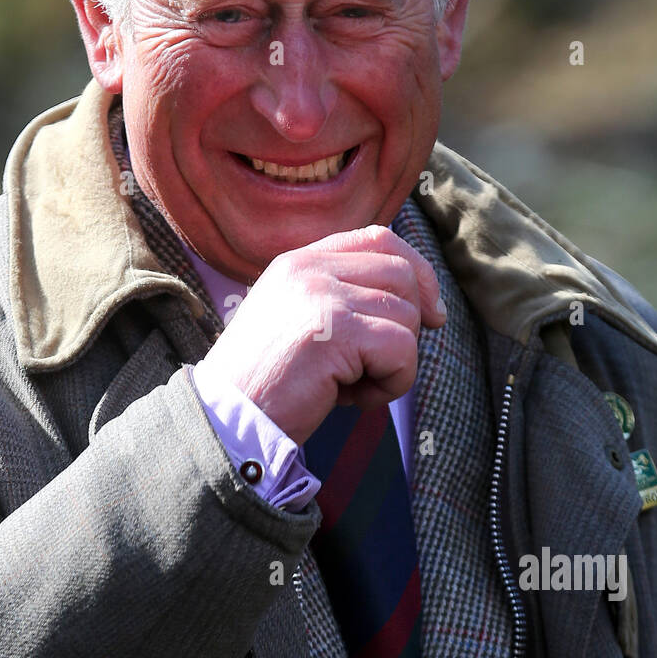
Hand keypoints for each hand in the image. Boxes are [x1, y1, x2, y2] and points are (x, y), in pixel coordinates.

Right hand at [196, 225, 446, 446]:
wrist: (226, 419)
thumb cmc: (267, 383)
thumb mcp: (300, 323)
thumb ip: (343, 298)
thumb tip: (421, 303)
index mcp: (300, 261)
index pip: (380, 238)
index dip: (418, 272)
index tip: (431, 313)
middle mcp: (310, 268)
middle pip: (403, 274)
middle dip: (410, 325)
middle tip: (377, 365)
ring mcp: (321, 295)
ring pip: (407, 315)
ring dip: (395, 363)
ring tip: (352, 386)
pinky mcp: (334, 331)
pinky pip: (402, 351)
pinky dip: (392, 384)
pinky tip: (353, 400)